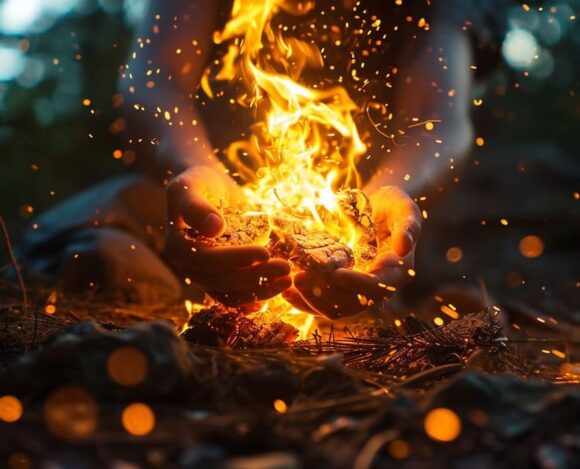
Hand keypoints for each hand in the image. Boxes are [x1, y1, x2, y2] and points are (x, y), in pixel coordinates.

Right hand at [165, 166, 290, 306]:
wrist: (210, 188)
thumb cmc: (200, 183)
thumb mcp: (191, 186)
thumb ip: (196, 206)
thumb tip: (214, 228)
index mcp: (177, 247)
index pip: (207, 261)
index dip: (236, 259)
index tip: (265, 252)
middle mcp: (189, 267)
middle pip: (221, 282)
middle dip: (255, 278)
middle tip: (285, 268)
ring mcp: (206, 276)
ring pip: (231, 295)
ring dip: (260, 292)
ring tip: (287, 281)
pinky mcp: (222, 278)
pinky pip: (237, 296)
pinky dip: (255, 298)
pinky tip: (275, 292)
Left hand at [284, 186, 420, 318]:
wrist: (377, 208)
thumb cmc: (392, 205)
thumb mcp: (404, 208)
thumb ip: (408, 225)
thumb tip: (405, 246)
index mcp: (395, 274)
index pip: (377, 287)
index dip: (357, 284)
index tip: (336, 274)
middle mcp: (376, 288)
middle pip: (352, 304)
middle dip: (325, 295)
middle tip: (300, 278)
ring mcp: (355, 290)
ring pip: (334, 308)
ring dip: (310, 300)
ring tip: (289, 283)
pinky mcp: (338, 288)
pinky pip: (321, 301)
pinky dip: (303, 299)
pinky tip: (285, 289)